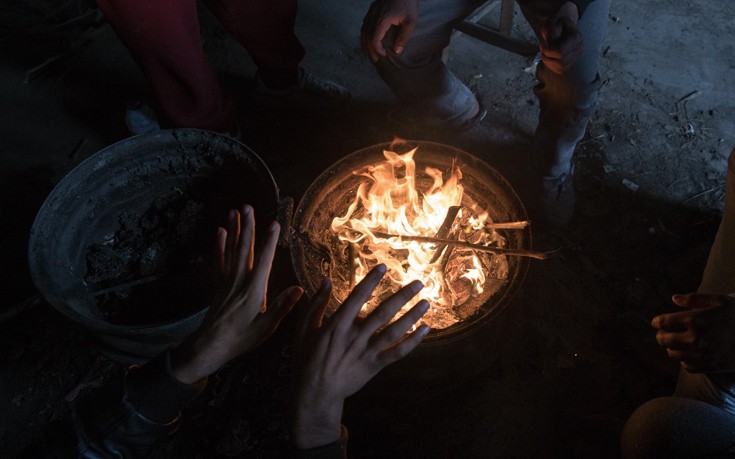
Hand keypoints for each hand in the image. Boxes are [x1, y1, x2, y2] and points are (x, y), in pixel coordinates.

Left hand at [171, 205, 302, 384]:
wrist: (208, 347)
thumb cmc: (239, 340)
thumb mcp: (265, 328)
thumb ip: (281, 308)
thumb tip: (299, 289)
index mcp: (253, 291)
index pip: (264, 262)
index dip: (270, 242)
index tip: (275, 224)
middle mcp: (239, 282)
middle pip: (244, 249)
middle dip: (248, 227)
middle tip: (249, 207)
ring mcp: (227, 282)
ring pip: (231, 251)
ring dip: (234, 230)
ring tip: (235, 211)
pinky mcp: (219, 286)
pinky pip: (218, 261)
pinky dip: (219, 246)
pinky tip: (219, 232)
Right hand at [289, 264, 429, 448]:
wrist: (315, 392)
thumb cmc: (306, 358)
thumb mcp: (304, 328)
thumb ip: (316, 303)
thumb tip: (325, 280)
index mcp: (337, 324)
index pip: (357, 296)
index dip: (371, 280)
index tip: (383, 266)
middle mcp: (355, 336)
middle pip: (383, 312)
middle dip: (402, 296)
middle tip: (419, 283)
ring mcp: (366, 352)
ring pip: (394, 331)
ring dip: (412, 316)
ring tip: (426, 302)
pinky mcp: (374, 366)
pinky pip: (397, 353)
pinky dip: (412, 342)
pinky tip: (424, 329)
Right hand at [361, 0, 417, 61]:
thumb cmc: (408, 4)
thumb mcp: (410, 22)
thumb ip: (404, 37)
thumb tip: (397, 51)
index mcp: (382, 20)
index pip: (374, 39)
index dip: (377, 49)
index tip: (383, 55)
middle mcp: (373, 16)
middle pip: (366, 37)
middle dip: (369, 50)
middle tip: (374, 59)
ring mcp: (371, 12)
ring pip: (363, 31)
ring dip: (364, 43)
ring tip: (368, 53)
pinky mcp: (372, 10)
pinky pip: (364, 25)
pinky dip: (364, 35)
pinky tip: (367, 40)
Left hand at [539, 1, 582, 73]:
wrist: (562, 26)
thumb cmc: (555, 24)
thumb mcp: (550, 23)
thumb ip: (550, 33)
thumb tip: (549, 45)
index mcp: (576, 37)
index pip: (560, 52)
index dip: (547, 51)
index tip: (542, 44)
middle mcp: (579, 48)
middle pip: (560, 62)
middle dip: (546, 57)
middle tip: (542, 47)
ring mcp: (576, 57)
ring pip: (559, 68)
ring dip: (548, 61)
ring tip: (545, 51)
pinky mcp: (571, 63)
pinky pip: (559, 70)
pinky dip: (550, 65)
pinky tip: (549, 56)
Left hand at [652, 293, 734, 373]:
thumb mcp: (719, 300)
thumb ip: (694, 299)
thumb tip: (674, 299)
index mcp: (695, 319)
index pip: (663, 323)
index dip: (657, 322)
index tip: (658, 322)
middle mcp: (696, 338)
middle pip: (663, 340)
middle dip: (661, 335)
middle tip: (664, 333)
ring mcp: (703, 354)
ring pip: (673, 354)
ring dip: (672, 348)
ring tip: (677, 343)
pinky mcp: (710, 366)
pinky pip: (687, 366)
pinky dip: (685, 360)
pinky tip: (691, 353)